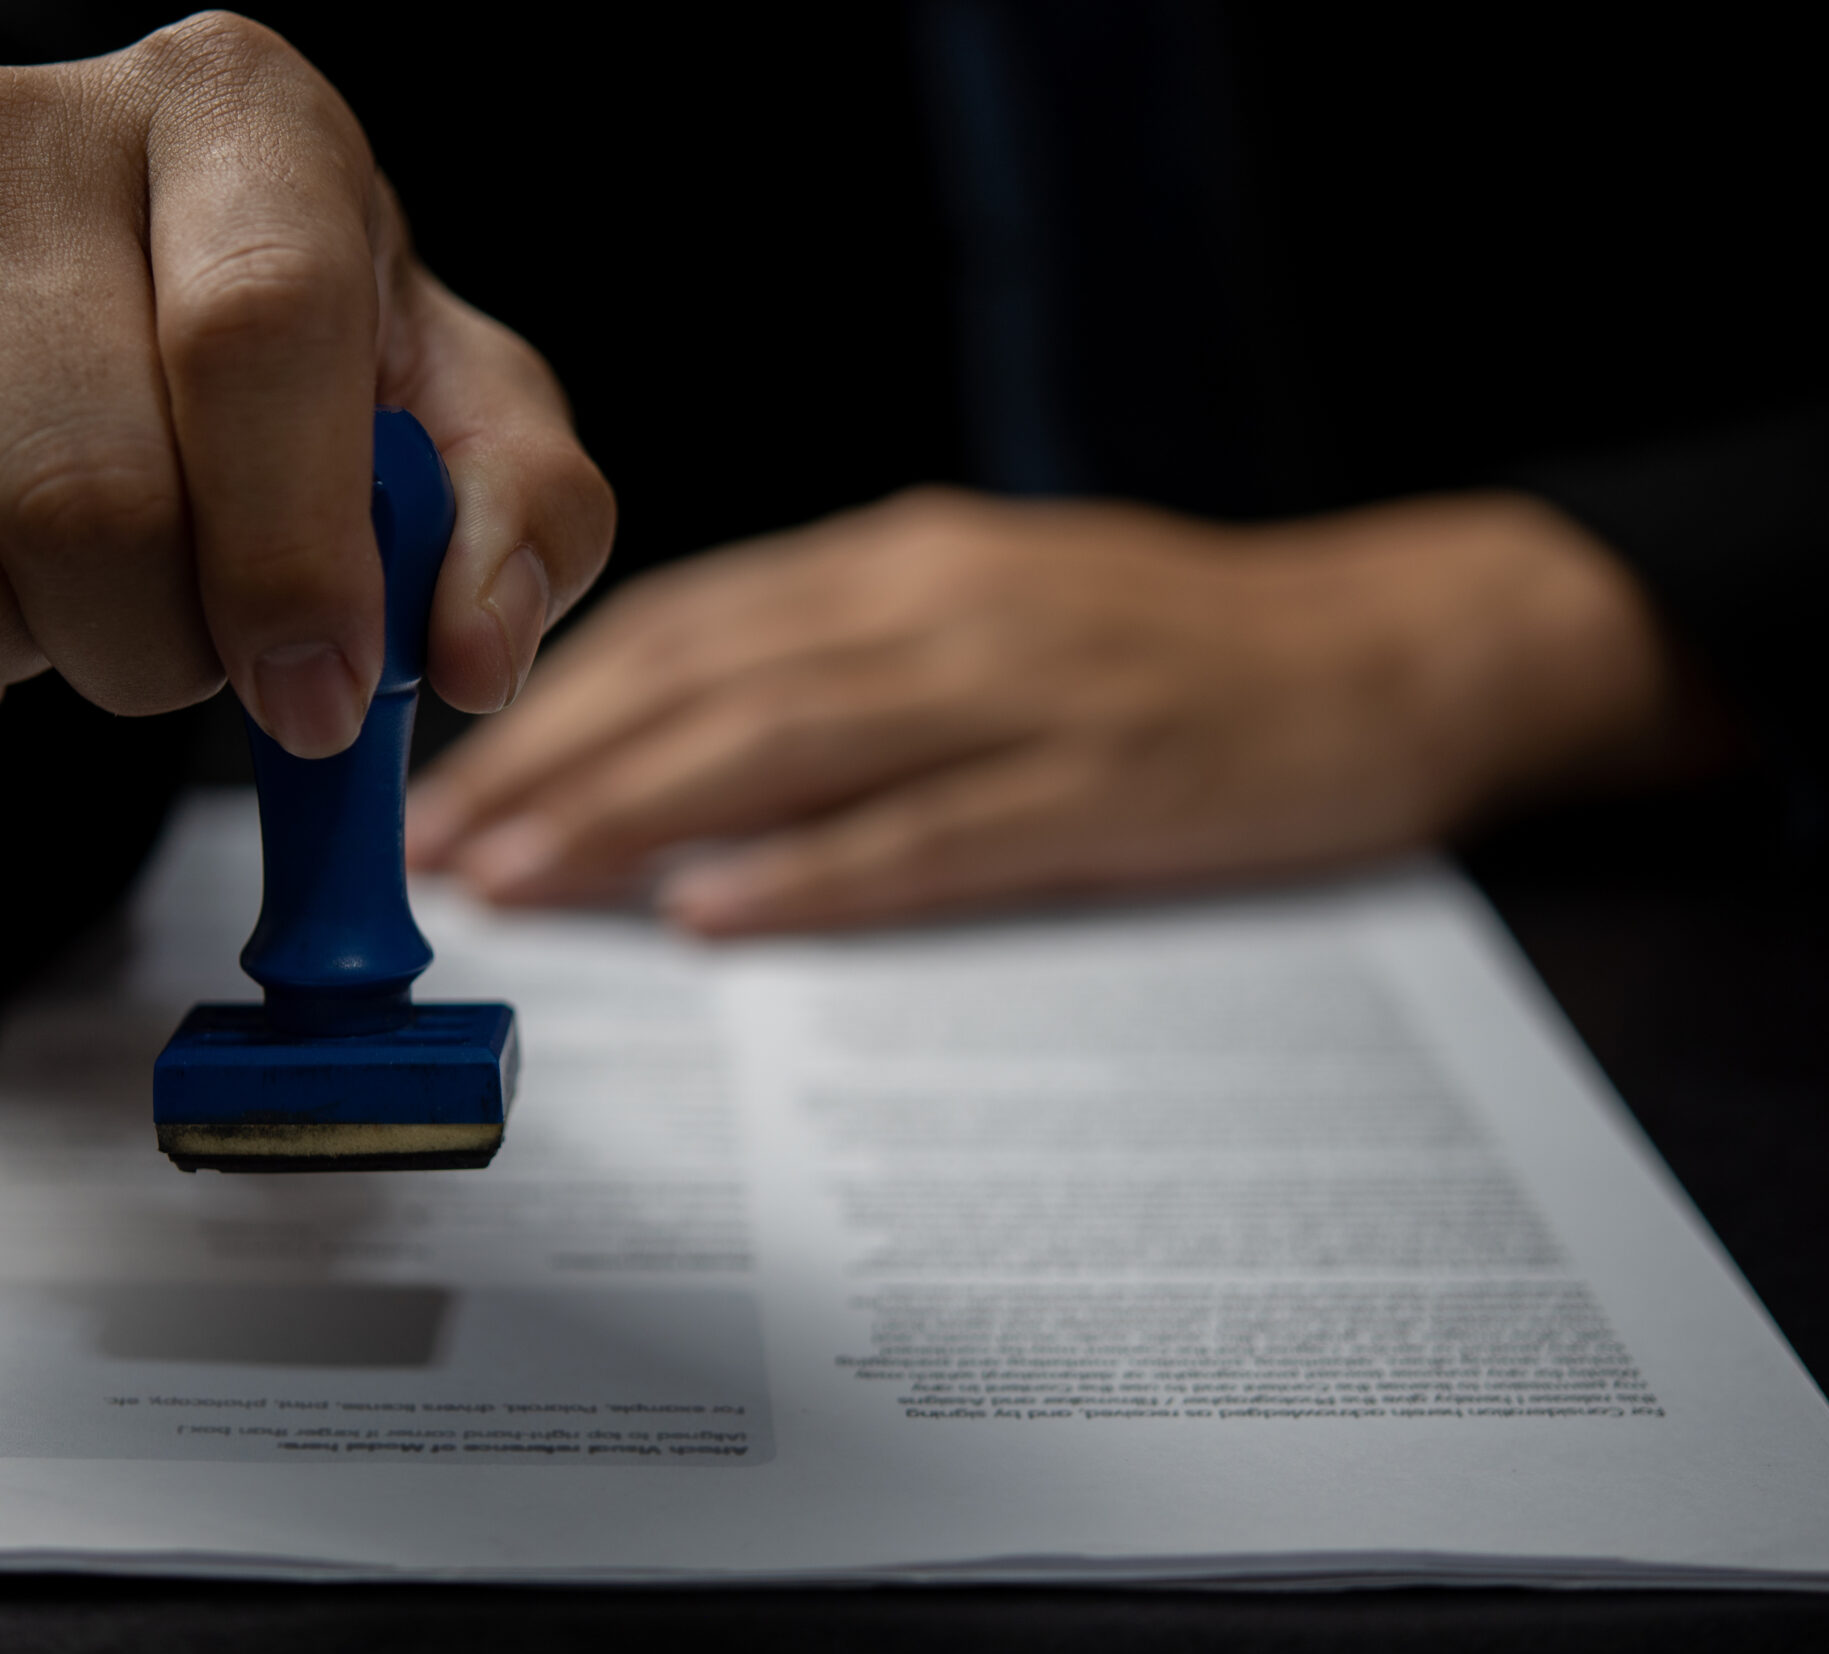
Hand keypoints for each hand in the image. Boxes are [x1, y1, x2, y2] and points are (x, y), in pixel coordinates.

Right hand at [0, 11, 611, 753]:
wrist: (89, 302)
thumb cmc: (301, 368)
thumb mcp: (458, 413)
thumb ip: (520, 519)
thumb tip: (469, 656)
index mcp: (229, 109)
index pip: (254, 333)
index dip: (294, 559)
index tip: (323, 694)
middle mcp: (9, 135)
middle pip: (83, 495)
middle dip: (173, 652)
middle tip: (213, 650)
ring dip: (50, 668)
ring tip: (101, 602)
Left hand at [407, 487, 1722, 933]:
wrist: (1395, 646)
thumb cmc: (1173, 641)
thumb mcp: (993, 601)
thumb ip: (846, 652)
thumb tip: (674, 731)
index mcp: (909, 562)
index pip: (688, 623)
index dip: (552, 701)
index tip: (449, 776)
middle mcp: (948, 608)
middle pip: (708, 682)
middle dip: (552, 763)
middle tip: (434, 848)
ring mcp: (1029, 696)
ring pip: (790, 748)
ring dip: (634, 813)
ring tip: (518, 878)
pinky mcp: (1109, 790)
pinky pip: (934, 836)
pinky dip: (816, 877)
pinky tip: (715, 916)